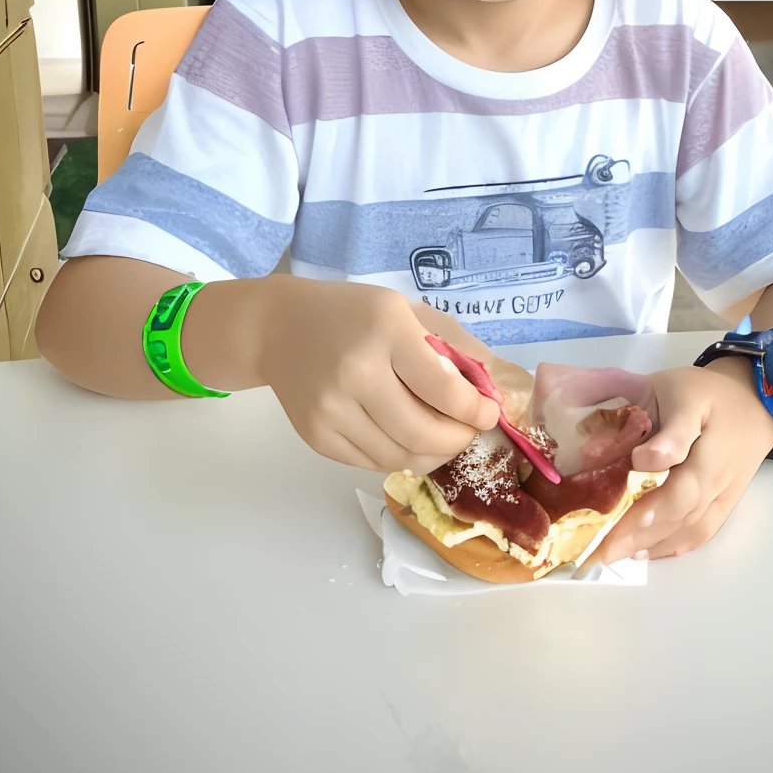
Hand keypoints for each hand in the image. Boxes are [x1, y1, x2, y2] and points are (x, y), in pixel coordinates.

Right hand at [253, 279, 501, 471]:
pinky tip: (406, 438)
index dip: (475, 410)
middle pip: (422, 434)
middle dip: (458, 440)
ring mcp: (331, 410)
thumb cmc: (352, 314)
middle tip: (468, 431)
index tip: (488, 412)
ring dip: (432, 455)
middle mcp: (355, 373)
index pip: (443, 390)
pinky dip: (399, 457)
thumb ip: (454, 344)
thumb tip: (494, 386)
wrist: (278, 327)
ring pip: (399, 458)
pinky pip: (371, 463)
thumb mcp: (406, 310)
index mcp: (385, 332)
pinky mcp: (316, 437)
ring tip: (442, 438)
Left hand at [598, 359, 772, 563]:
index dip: (663, 452)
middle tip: (605, 541)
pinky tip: (644, 552)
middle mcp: (717, 460)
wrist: (754, 406)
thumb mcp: (675, 386)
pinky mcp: (727, 504)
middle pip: (685, 495)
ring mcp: (725, 487)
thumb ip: (645, 410)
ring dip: (654, 540)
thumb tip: (624, 452)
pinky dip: (674, 545)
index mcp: (701, 416)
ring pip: (692, 520)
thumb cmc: (702, 394)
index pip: (683, 436)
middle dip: (644, 521)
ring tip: (616, 552)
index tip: (635, 462)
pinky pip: (703, 531)